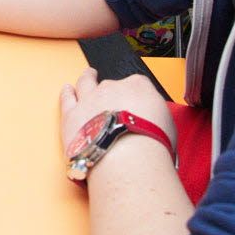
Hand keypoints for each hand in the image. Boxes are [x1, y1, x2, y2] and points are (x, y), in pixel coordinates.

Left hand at [59, 68, 175, 166]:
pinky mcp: (72, 116)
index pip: (137, 84)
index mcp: (139, 87)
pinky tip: (67, 90)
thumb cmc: (150, 146)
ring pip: (86, 83)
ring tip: (88, 75)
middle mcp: (113, 88)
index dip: (136, 94)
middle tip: (112, 97)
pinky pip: (67, 99)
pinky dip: (67, 93)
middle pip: (111, 85)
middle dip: (112, 92)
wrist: (127, 159)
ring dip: (87, 78)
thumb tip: (155, 125)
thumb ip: (157, 119)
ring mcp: (90, 100)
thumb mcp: (168, 127)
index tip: (136, 102)